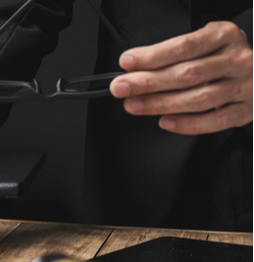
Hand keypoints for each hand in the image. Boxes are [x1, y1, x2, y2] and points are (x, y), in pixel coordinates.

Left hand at [110, 21, 251, 133]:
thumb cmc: (225, 55)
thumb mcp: (206, 42)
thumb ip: (174, 52)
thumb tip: (135, 66)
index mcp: (224, 36)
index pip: (184, 47)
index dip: (153, 56)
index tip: (127, 62)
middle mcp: (237, 60)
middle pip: (188, 74)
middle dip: (148, 82)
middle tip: (121, 88)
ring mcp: (245, 86)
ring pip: (199, 98)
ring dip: (161, 104)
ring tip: (134, 105)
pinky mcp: (247, 110)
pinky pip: (215, 121)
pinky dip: (187, 124)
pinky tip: (165, 121)